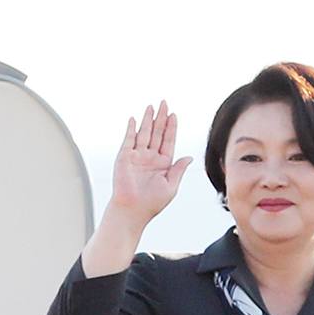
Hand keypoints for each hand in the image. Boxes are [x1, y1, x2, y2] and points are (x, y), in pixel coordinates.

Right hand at [107, 101, 192, 226]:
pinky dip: (131, 129)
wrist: (132, 211)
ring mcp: (137, 157)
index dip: (171, 128)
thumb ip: (178, 169)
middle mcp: (150, 158)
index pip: (168, 141)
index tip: (174, 115)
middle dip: (161, 118)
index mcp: (162, 164)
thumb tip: (189, 157)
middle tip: (164, 103)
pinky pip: (129, 140)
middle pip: (157, 133)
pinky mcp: (125, 157)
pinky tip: (134, 119)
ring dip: (148, 119)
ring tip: (152, 106)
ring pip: (144, 133)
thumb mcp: (171, 186)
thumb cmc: (151, 203)